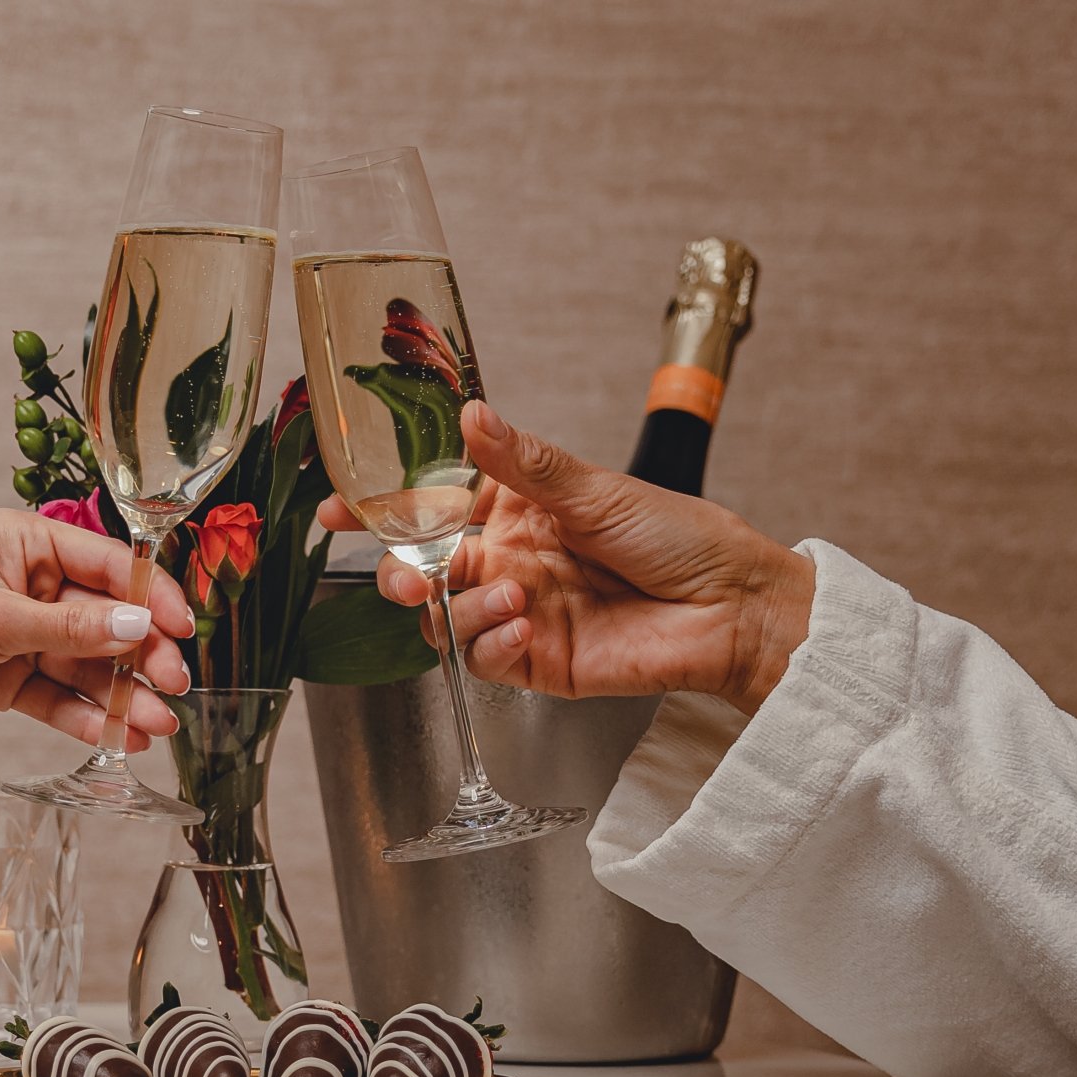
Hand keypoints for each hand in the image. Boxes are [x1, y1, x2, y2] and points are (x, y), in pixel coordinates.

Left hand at [0, 510, 194, 744]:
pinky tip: (121, 737)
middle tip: (172, 687)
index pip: (109, 565)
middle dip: (143, 655)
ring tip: (154, 726)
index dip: (150, 597)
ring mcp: (24, 635)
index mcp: (27, 544)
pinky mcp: (12, 680)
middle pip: (108, 620)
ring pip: (91, 665)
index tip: (183, 628)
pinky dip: (90, 718)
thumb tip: (137, 626)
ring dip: (123, 695)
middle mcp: (33, 585)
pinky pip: (63, 697)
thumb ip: (69, 626)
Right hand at [319, 402, 813, 715]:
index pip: (434, 500)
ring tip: (506, 593)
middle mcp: (511, 557)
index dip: (385, 503)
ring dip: (458, 607)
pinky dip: (491, 640)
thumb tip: (472, 416)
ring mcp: (519, 610)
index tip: (342, 505)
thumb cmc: (683, 538)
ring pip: (446, 616)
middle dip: (403, 570)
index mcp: (520, 505)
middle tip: (408, 575)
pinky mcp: (535, 660)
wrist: (733, 608)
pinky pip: (482, 657)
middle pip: (426, 565)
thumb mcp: (598, 488)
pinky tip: (526, 622)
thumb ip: (525, 464)